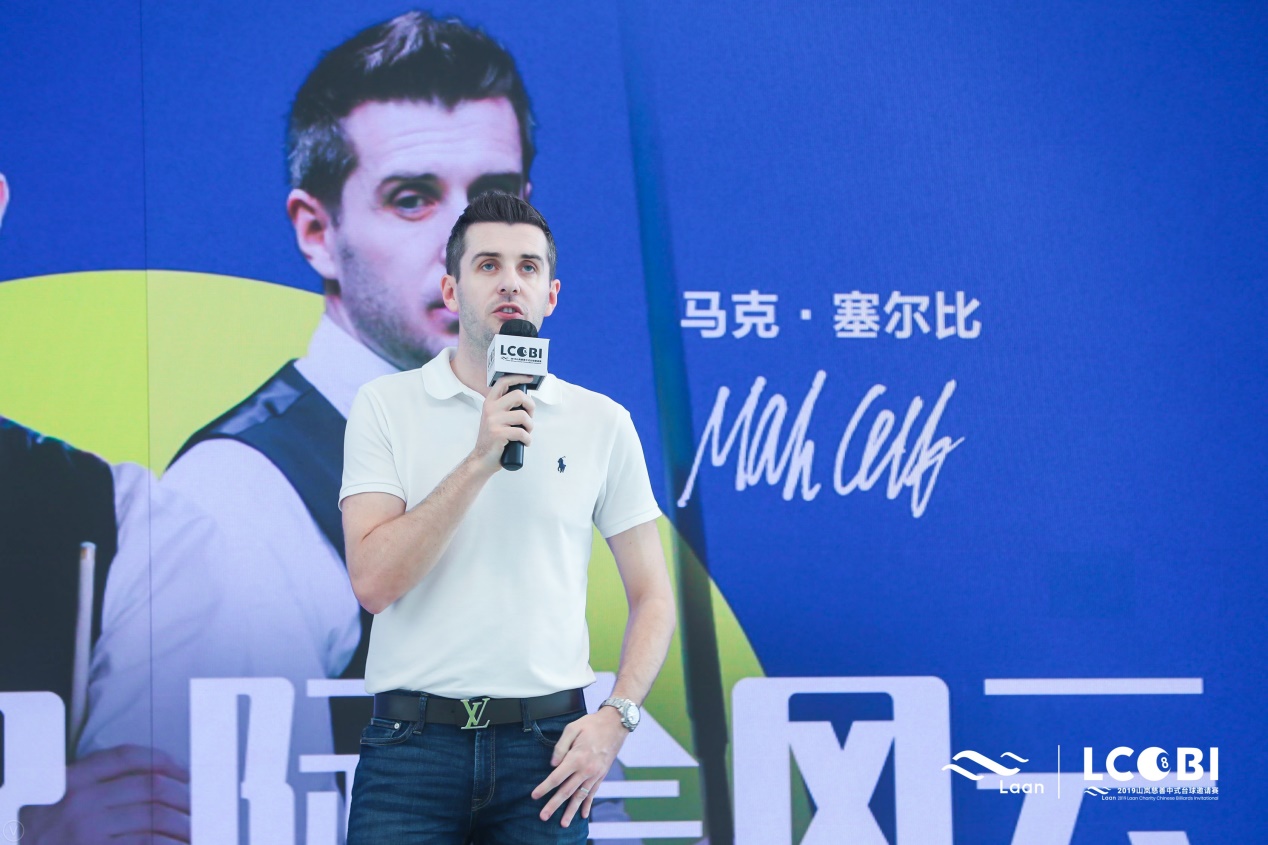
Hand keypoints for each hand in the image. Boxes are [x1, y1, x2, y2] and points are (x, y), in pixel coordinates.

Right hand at [17, 745, 190, 843]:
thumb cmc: (41, 834)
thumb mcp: (55, 801)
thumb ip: (94, 787)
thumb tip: (156, 781)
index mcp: (71, 780)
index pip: (125, 756)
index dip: (162, 760)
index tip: (184, 772)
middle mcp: (80, 802)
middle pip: (150, 787)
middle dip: (183, 796)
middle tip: (199, 806)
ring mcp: (87, 830)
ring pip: (155, 818)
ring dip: (183, 825)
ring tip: (196, 831)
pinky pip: (146, 844)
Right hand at [471, 374, 535, 471]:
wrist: (482, 459)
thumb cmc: (493, 439)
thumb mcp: (495, 418)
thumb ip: (505, 407)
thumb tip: (525, 399)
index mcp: (490, 402)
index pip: (503, 382)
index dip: (518, 377)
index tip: (529, 378)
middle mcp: (490, 409)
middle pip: (518, 395)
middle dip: (531, 406)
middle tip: (530, 416)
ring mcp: (493, 421)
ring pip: (523, 416)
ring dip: (530, 426)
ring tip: (527, 432)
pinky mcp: (498, 434)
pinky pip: (522, 433)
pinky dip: (527, 439)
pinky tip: (525, 443)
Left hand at [531, 707, 628, 826]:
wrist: (615, 724)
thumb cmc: (591, 724)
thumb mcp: (572, 728)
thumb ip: (560, 747)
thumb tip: (552, 764)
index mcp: (576, 758)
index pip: (556, 777)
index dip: (544, 788)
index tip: (534, 796)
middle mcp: (586, 769)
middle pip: (566, 791)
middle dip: (554, 805)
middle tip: (543, 817)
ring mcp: (595, 774)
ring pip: (580, 796)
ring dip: (571, 810)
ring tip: (563, 824)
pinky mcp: (601, 775)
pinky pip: (593, 792)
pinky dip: (588, 804)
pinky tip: (583, 815)